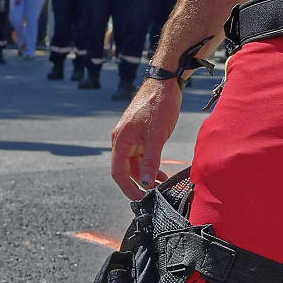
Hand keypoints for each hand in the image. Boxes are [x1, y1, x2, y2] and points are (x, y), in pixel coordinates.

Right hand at [110, 79, 182, 199]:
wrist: (164, 83)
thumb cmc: (159, 105)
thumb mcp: (157, 135)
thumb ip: (150, 160)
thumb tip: (146, 182)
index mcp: (121, 140)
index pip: (118, 172)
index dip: (127, 188)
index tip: (139, 199)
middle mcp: (122, 140)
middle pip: (125, 170)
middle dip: (138, 183)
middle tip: (153, 195)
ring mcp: (131, 138)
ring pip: (134, 164)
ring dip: (146, 175)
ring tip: (162, 184)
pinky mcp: (140, 135)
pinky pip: (141, 155)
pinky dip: (150, 165)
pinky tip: (161, 172)